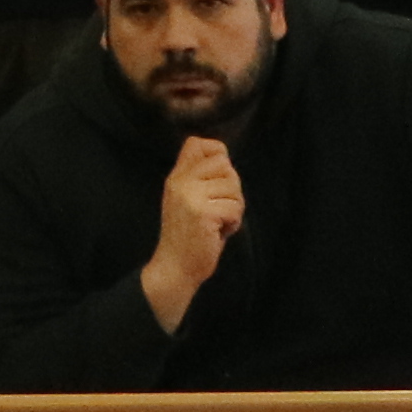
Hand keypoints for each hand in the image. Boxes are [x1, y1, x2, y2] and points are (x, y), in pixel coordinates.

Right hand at [142, 134, 243, 325]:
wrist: (175, 267)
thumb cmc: (189, 235)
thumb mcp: (187, 199)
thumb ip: (199, 178)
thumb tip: (224, 159)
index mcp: (176, 176)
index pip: (198, 144)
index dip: (217, 155)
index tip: (216, 179)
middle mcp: (180, 181)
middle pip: (225, 165)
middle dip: (231, 188)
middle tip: (218, 207)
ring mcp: (190, 196)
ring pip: (234, 188)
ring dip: (234, 209)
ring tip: (217, 222)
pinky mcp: (203, 213)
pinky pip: (235, 208)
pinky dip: (233, 223)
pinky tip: (218, 232)